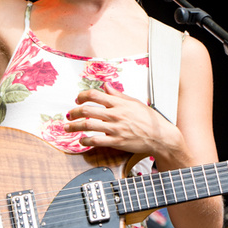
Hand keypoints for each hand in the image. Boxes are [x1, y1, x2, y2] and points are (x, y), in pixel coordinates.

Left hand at [64, 83, 184, 158]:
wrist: (160, 136)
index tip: (77, 99)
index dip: (82, 96)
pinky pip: (96, 141)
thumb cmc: (149, 119)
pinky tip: (81, 141)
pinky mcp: (116, 142)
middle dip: (74, 112)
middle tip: (69, 114)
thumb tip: (106, 86)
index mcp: (119, 103)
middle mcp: (115, 114)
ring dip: (74, 126)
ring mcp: (115, 128)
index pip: (95, 95)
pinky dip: (85, 141)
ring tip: (68, 128)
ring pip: (88, 125)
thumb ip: (118, 94)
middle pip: (87, 110)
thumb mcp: (134, 102)